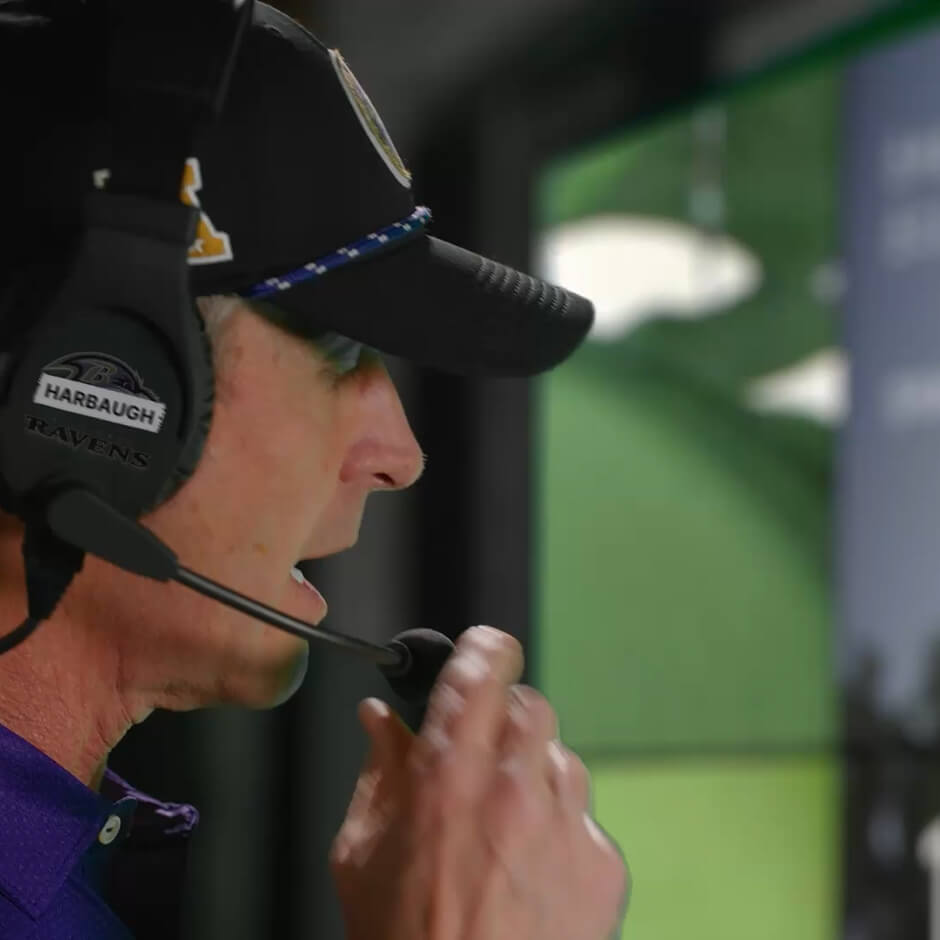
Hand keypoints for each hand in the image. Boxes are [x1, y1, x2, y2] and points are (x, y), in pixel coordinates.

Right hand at [330, 624, 629, 939]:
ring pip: (563, 759)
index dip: (484, 649)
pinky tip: (533, 867)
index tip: (483, 650)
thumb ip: (376, 771)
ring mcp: (565, 827)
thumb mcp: (362, 854)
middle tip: (484, 751)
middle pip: (532, 706)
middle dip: (508, 716)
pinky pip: (586, 817)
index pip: (481, 671)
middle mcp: (512, 790)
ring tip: (507, 823)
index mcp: (447, 777)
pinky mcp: (602, 866)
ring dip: (536, 773)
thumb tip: (377, 719)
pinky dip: (562, 828)